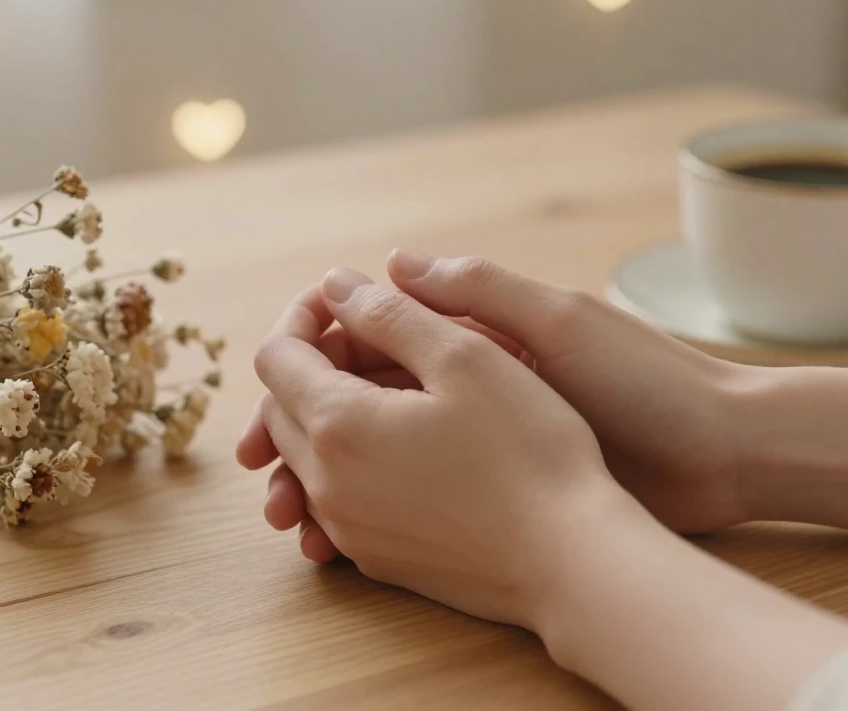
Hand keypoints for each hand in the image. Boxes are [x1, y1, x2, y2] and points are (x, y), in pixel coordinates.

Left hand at [236, 284, 531, 561]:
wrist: (570, 561)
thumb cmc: (529, 452)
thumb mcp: (465, 356)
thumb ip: (390, 313)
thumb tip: (336, 286)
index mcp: (338, 424)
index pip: (276, 356)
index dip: (302, 315)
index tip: (343, 298)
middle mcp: (327, 485)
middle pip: (280, 409)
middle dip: (311, 362)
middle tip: (372, 338)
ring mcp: (351, 530)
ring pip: (305, 458)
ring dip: (328, 413)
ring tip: (390, 386)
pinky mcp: (378, 559)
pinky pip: (336, 501)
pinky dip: (350, 462)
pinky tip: (404, 447)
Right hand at [239, 252, 748, 561]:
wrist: (722, 454)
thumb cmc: (646, 378)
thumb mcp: (559, 323)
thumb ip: (476, 291)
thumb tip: (385, 260)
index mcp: (478, 333)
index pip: (370, 341)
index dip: (311, 368)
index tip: (267, 402)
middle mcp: (472, 381)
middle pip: (363, 405)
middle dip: (304, 438)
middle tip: (263, 482)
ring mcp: (485, 437)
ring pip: (385, 458)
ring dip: (331, 487)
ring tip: (295, 526)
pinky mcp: (503, 485)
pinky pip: (422, 499)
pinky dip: (376, 518)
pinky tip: (344, 548)